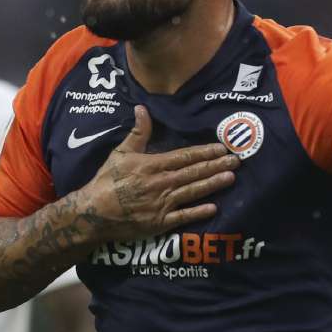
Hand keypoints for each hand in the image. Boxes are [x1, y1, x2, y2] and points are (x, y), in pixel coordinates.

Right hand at [74, 105, 238, 242]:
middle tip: (237, 161)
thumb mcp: (120, 153)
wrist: (93, 212)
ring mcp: (162, 204)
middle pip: (194, 172)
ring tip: (231, 178)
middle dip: (217, 165)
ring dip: (213, 184)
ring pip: (193, 192)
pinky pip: (183, 217)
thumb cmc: (107, 181)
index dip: (205, 152)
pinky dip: (198, 212)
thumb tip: (143, 109)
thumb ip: (137, 133)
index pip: (185, 156)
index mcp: (154, 165)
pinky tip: (214, 207)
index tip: (222, 148)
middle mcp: (162, 183)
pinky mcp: (160, 223)